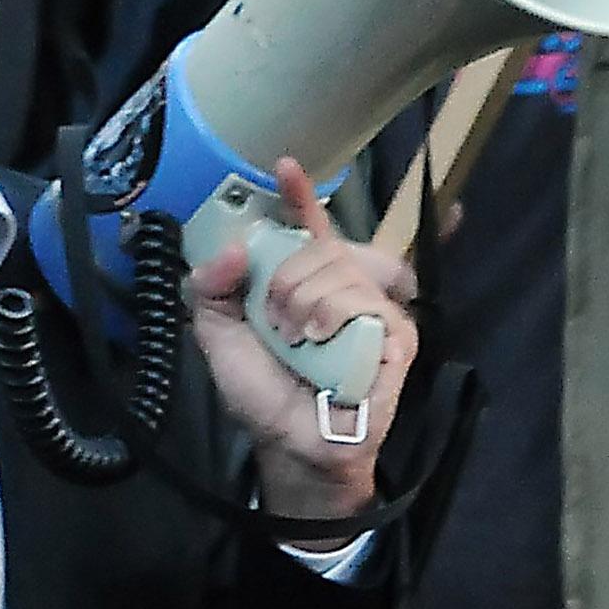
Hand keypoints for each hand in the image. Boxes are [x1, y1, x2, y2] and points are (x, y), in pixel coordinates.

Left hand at [189, 160, 418, 527]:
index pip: (308, 227)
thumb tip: (232, 248)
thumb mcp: (220, 335)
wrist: (290, 442)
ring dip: (305, 304)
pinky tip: (321, 343)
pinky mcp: (397, 337)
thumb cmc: (264, 390)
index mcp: (304, 280)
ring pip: (338, 271)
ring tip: (297, 341)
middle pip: (320, 247)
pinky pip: (363, 304)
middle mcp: (343, 286)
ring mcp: (375, 309)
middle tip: (278, 322)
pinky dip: (332, 319)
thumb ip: (211, 288)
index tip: (286, 166)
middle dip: (286, 280)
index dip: (300, 195)